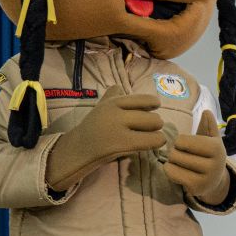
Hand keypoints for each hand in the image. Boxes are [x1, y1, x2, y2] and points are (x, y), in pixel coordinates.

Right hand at [47, 84, 164, 189]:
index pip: (144, 99)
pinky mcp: (123, 143)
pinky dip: (157, 141)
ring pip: (154, 125)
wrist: (78, 148)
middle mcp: (116, 112)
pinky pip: (153, 140)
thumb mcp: (101, 107)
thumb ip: (111, 97)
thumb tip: (119, 87)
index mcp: (113, 102)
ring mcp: (119, 127)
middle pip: (152, 115)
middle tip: (148, 128)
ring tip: (148, 136)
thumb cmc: (93, 128)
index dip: (153, 103)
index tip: (154, 108)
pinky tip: (150, 144)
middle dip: (155, 123)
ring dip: (156, 132)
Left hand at [165, 112, 229, 203]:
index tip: (187, 145)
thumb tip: (207, 111)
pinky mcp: (196, 188)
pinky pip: (172, 174)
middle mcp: (214, 164)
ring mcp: (206, 178)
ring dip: (172, 162)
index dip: (180, 141)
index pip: (183, 140)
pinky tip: (178, 171)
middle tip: (182, 156)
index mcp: (216, 148)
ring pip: (173, 163)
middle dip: (175, 152)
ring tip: (180, 163)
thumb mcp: (211, 139)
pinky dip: (170, 170)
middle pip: (176, 152)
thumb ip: (208, 125)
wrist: (215, 181)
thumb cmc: (208, 155)